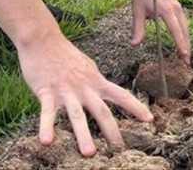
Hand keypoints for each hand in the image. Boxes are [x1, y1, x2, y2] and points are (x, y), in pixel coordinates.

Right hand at [17, 29, 152, 156]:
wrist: (42, 38)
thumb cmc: (63, 53)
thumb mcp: (85, 65)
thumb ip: (95, 80)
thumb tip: (104, 90)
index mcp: (95, 80)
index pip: (120, 94)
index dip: (135, 107)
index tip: (150, 120)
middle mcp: (83, 87)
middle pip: (101, 110)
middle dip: (112, 131)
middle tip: (120, 150)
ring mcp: (65, 90)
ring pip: (76, 115)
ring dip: (83, 135)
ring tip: (89, 153)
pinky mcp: (46, 91)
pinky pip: (47, 112)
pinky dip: (46, 127)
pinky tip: (46, 142)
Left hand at [130, 0, 190, 62]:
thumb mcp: (138, 11)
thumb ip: (138, 28)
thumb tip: (134, 44)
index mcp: (166, 9)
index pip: (176, 30)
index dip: (180, 44)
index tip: (184, 55)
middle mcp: (176, 8)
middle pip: (184, 30)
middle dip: (186, 46)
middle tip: (186, 62)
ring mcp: (178, 6)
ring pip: (186, 27)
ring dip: (186, 41)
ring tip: (185, 56)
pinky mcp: (178, 6)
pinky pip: (184, 22)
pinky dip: (184, 33)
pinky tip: (183, 41)